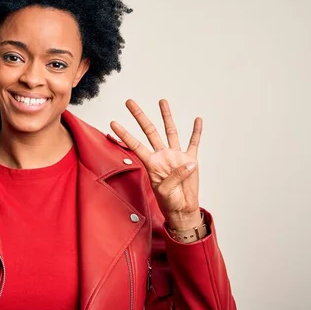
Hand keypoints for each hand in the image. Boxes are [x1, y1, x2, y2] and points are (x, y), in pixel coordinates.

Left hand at [110, 99, 202, 230]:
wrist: (183, 208)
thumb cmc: (169, 201)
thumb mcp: (166, 192)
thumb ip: (174, 177)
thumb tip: (187, 163)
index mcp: (151, 163)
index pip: (135, 145)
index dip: (124, 134)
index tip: (113, 123)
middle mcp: (162, 155)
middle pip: (150, 131)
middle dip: (139, 116)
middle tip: (129, 101)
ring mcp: (176, 156)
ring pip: (170, 131)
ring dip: (167, 116)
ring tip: (162, 101)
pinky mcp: (190, 160)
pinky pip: (193, 142)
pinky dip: (196, 131)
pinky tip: (197, 119)